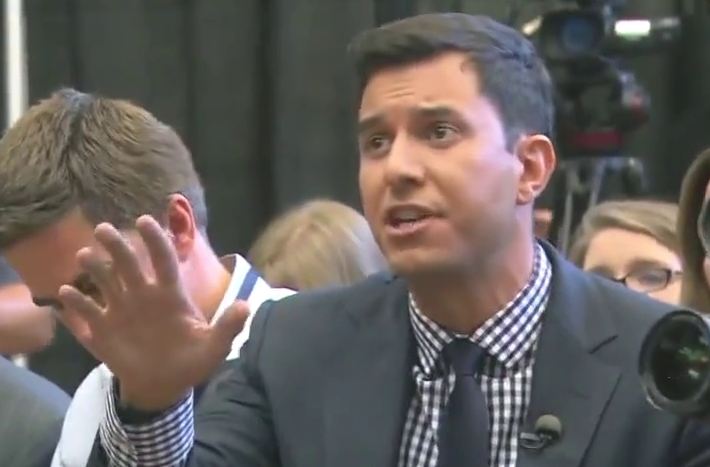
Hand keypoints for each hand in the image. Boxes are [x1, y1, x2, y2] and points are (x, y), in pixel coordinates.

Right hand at [57, 215, 249, 410]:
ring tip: (84, 256)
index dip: (155, 241)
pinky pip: (86, 314)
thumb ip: (227, 327)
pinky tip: (64, 295)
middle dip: (117, 246)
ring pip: (105, 282)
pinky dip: (75, 305)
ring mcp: (120, 312)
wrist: (164, 386)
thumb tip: (246, 306)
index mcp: (170, 295)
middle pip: (129, 264)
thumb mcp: (214, 347)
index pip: (163, 261)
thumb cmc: (191, 361)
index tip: (145, 220)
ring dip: (94, 269)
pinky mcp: (102, 331)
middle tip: (103, 229)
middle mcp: (143, 296)